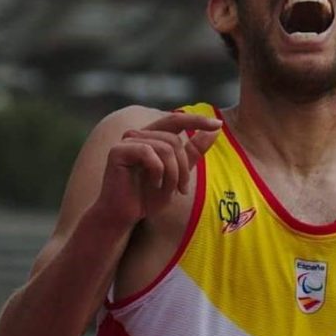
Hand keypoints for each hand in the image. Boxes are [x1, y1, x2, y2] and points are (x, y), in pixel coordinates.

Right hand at [97, 112, 220, 226]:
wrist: (125, 216)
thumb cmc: (148, 196)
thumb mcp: (179, 173)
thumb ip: (194, 151)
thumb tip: (216, 128)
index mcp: (152, 136)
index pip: (176, 120)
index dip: (197, 120)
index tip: (218, 124)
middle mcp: (138, 134)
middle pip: (174, 141)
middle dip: (183, 168)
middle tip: (181, 190)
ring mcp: (126, 141)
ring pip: (165, 148)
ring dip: (172, 174)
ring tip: (167, 190)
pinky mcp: (117, 151)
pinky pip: (148, 153)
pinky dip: (157, 172)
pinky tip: (153, 183)